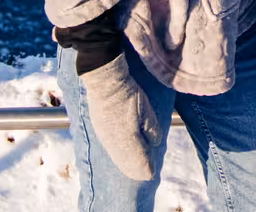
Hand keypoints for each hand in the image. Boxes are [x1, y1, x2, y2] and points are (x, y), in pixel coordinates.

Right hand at [79, 55, 163, 180]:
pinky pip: (111, 152)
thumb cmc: (129, 96)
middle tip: (146, 173)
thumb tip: (155, 143)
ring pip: (118, 160)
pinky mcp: (100, 132)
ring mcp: (106, 139)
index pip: (139, 163)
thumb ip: (152, 131)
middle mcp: (116, 145)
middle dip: (137, 170)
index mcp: (129, 141)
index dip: (146, 169)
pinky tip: (122, 157)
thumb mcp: (147, 111)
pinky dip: (119, 158)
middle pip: (127, 165)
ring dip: (127, 166)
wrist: (105, 83)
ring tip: (135, 170)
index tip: (152, 173)